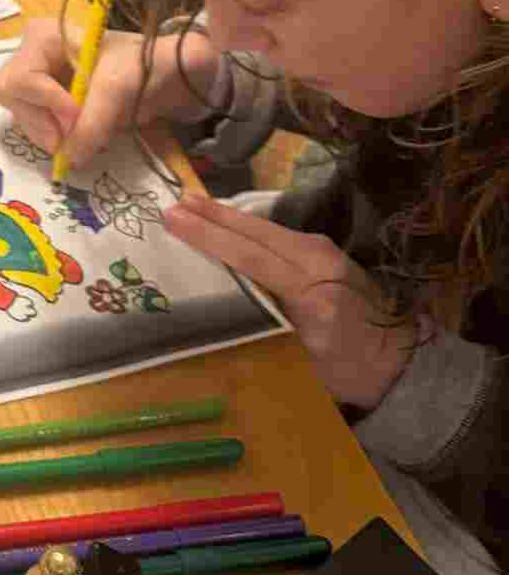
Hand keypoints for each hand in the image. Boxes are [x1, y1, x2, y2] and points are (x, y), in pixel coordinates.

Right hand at [0, 17, 220, 176]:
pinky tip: (80, 137)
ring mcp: (38, 83)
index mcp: (44, 37)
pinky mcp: (47, 107)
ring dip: (51, 134)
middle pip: (13, 98)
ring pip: (22, 117)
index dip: (45, 102)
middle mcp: (33, 57)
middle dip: (42, 121)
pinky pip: (36, 129)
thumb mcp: (119, 88)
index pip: (21, 77)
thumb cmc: (143, 65)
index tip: (76, 117)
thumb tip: (68, 159)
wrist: (169, 77)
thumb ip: (92, 123)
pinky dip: (56, 140)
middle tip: (71, 138)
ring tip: (84, 137)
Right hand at [165, 192, 413, 409]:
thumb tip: (223, 306)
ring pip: (266, 228)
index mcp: (313, 293)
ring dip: (226, 216)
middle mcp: (319, 262)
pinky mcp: (325, 251)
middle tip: (172, 202)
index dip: (209, 237)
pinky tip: (225, 220)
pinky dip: (245, 226)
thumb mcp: (305, 363)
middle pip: (256, 233)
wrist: (401, 363)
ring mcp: (325, 252)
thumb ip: (269, 328)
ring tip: (190, 203)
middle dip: (212, 216)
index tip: (174, 218)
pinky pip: (277, 234)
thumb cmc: (349, 372)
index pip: (251, 257)